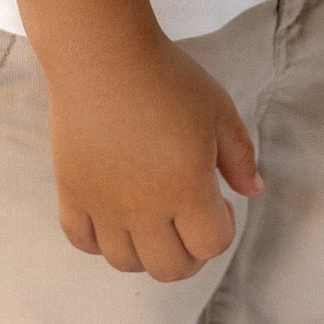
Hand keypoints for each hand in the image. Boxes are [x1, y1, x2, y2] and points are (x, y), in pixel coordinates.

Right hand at [48, 34, 260, 279]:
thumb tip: (253, 191)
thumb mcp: (218, 111)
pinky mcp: (71, 192)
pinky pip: (81, 240)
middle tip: (189, 222)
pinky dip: (99, 241)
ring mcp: (103, 205)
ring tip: (152, 221)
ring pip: (125, 262)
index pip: (211, 245)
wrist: (103, 55)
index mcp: (187, 190)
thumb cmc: (168, 78)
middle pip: (169, 269)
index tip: (220, 203)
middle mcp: (144, 208)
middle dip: (189, 255)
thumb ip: (239, 156)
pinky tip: (113, 217)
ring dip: (146, 253)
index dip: (223, 230)